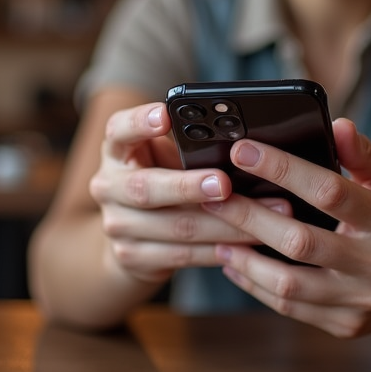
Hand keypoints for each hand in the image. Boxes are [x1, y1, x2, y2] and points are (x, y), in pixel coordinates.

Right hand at [87, 102, 277, 284]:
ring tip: (262, 217)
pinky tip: (247, 244)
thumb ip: (189, 146)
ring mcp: (117, 225)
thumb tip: (246, 141)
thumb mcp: (166, 155)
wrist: (133, 233)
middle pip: (145, 187)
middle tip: (224, 182)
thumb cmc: (162, 176)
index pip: (119, 129)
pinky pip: (183, 255)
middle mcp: (108, 185)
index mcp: (116, 149)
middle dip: (188, 186)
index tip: (166, 114)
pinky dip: (219, 249)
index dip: (140, 122)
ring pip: (175, 226)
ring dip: (224, 224)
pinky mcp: (132, 257)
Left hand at [201, 118, 370, 337]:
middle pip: (300, 241)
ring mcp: (360, 300)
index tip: (242, 151)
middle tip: (213, 196)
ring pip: (289, 284)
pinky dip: (255, 285)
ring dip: (245, 259)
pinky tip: (234, 263)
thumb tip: (336, 124)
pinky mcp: (344, 326)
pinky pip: (290, 307)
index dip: (282, 169)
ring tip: (216, 234)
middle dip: (249, 216)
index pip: (328, 191)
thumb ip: (362, 153)